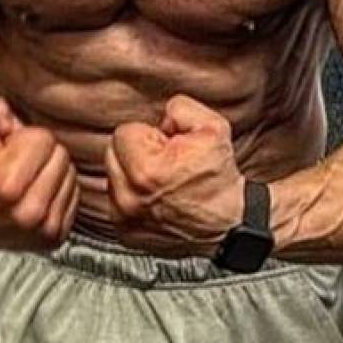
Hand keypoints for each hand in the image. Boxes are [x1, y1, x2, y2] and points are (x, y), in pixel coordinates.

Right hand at [0, 95, 78, 251]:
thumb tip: (17, 117)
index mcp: (8, 186)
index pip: (44, 138)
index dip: (22, 137)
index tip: (5, 150)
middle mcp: (29, 213)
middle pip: (61, 156)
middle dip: (37, 154)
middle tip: (13, 164)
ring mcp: (44, 229)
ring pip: (70, 174)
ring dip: (48, 172)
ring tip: (21, 179)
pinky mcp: (54, 237)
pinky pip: (72, 195)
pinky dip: (55, 191)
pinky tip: (31, 194)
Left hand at [104, 94, 244, 256]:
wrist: (230, 224)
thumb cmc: (220, 180)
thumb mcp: (212, 128)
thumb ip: (180, 108)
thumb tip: (161, 115)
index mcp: (145, 170)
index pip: (125, 132)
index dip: (150, 134)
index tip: (168, 148)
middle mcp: (129, 198)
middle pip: (113, 154)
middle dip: (136, 153)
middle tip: (165, 162)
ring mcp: (125, 219)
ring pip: (114, 178)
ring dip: (132, 175)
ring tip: (162, 182)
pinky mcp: (126, 234)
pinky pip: (117, 202)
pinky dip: (132, 198)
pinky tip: (156, 198)